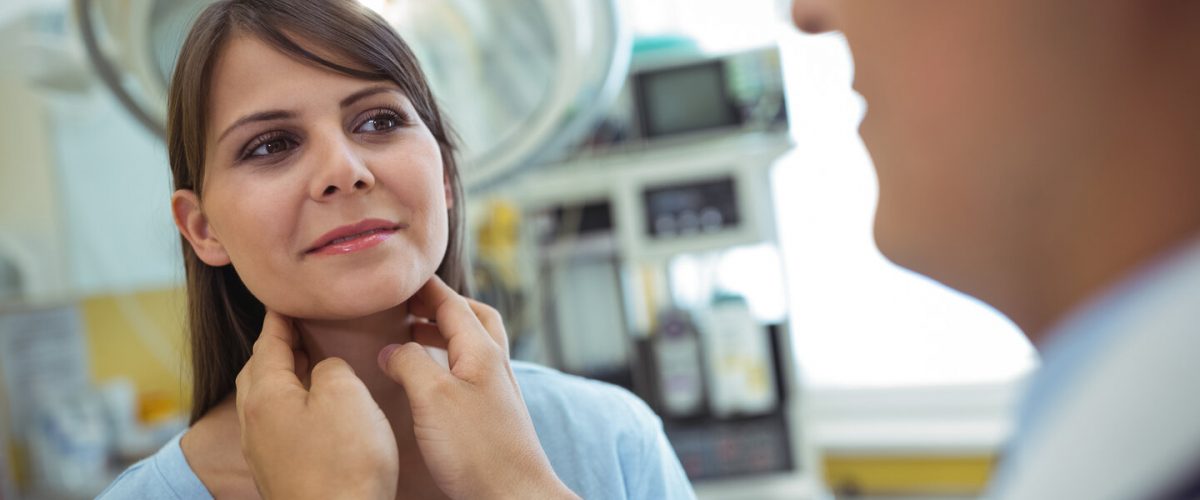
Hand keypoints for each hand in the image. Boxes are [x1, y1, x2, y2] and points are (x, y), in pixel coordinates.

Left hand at [236, 311, 398, 499]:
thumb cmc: (345, 462)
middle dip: (276, 347)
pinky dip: (292, 405)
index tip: (285, 298)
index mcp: (265, 395)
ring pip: (266, 400)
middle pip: (259, 371)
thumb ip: (331, 367)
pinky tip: (315, 411)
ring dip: (285, 378)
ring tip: (310, 365)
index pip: (267, 341)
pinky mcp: (280, 472)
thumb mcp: (346, 394)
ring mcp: (264, 451)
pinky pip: (278, 425)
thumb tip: (325, 370)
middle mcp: (255, 422)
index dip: (280, 316)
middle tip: (300, 328)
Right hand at [378, 276, 577, 499]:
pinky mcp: (492, 416)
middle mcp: (495, 366)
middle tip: (409, 306)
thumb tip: (391, 350)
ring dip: (443, 335)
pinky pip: (469, 373)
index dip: (426, 288)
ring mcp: (496, 391)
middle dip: (442, 306)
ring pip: (472, 346)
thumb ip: (410, 364)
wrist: (513, 495)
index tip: (401, 276)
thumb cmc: (478, 449)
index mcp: (483, 352)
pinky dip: (447, 363)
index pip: (453, 303)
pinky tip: (428, 381)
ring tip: (411, 339)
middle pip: (473, 318)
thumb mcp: (433, 398)